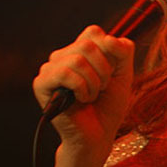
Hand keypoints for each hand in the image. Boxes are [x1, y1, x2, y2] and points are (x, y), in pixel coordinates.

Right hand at [33, 25, 134, 155]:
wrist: (99, 134)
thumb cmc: (109, 104)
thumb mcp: (124, 73)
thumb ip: (123, 51)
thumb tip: (108, 38)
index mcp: (80, 50)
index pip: (94, 32)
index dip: (110, 52)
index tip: (111, 73)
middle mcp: (62, 55)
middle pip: (88, 44)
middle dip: (104, 70)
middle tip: (102, 88)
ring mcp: (50, 69)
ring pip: (78, 59)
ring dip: (94, 82)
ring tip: (92, 95)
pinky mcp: (42, 84)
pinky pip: (65, 73)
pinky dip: (82, 89)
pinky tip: (81, 100)